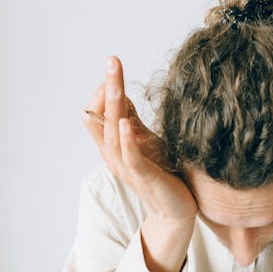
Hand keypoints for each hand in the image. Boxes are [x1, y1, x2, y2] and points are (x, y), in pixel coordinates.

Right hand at [83, 55, 197, 228]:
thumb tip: (120, 92)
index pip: (96, 113)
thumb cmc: (162, 174)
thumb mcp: (145, 141)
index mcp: (113, 146)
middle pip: (100, 118)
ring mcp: (127, 167)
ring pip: (112, 134)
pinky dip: (126, 140)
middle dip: (106, 88)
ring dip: (113, 107)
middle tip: (112, 60)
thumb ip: (131, 120)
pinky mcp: (144, 178)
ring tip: (115, 85)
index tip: (116, 70)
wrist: (175, 210)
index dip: (104, 91)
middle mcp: (114, 156)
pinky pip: (130, 158)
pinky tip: (125, 123)